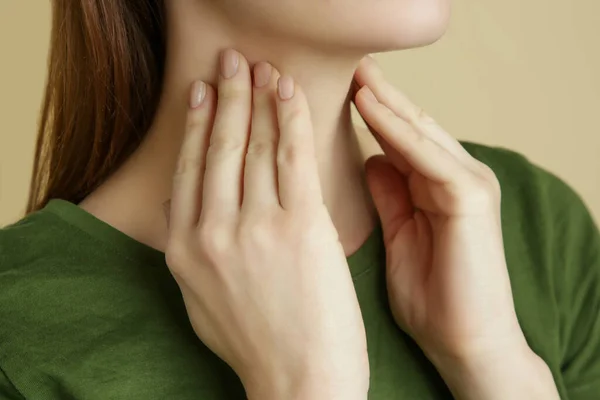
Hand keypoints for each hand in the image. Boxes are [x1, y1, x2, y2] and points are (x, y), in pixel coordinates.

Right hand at [164, 50, 368, 399]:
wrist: (299, 383)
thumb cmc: (256, 346)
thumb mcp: (201, 300)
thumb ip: (192, 250)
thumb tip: (189, 210)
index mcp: (184, 249)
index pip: (189, 169)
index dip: (196, 124)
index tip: (202, 92)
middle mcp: (211, 231)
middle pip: (218, 147)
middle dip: (225, 95)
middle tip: (231, 61)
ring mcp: (255, 227)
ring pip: (254, 145)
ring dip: (257, 98)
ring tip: (260, 69)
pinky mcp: (300, 227)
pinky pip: (293, 157)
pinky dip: (291, 118)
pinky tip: (290, 92)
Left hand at [353, 56, 558, 398]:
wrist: (465, 343)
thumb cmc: (430, 298)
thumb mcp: (399, 236)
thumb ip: (389, 194)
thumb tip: (369, 159)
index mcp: (434, 188)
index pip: (397, 138)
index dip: (367, 113)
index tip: (332, 92)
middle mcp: (453, 176)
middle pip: (408, 125)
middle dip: (375, 95)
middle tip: (345, 66)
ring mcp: (468, 183)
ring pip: (418, 130)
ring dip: (383, 100)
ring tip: (352, 73)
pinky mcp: (471, 197)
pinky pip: (427, 154)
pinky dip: (398, 130)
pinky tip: (369, 106)